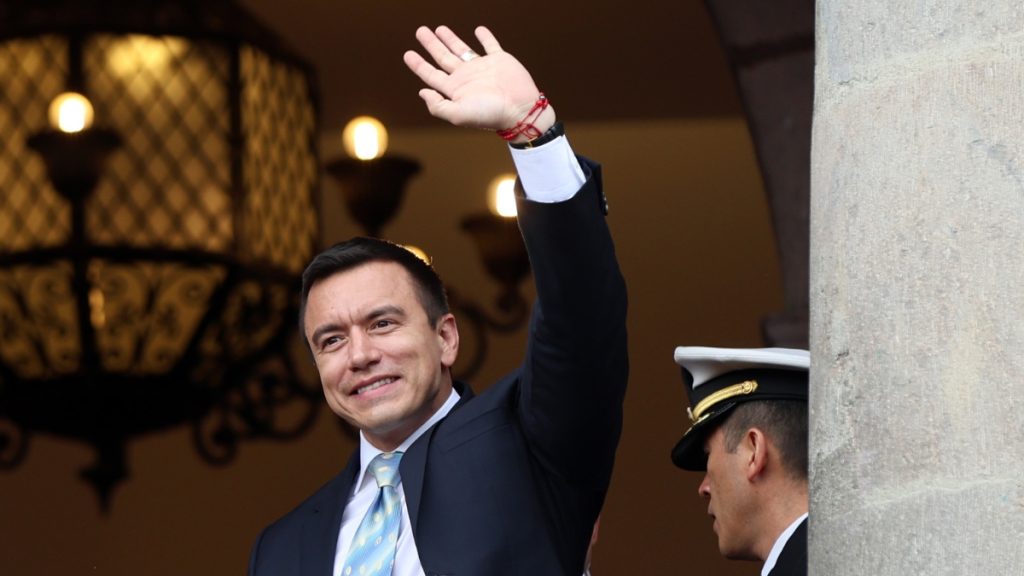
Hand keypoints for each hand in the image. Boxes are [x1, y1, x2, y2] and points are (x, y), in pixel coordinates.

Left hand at [403, 26, 554, 137]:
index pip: (431, 75)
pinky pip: (490, 45)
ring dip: (450, 39)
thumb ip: (438, 106)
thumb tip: (422, 91)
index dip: (418, 65)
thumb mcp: (459, 114)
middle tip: (420, 31)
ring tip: (439, 29)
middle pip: (443, 58)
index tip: (408, 53)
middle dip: (431, 44)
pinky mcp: (499, 60)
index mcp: (455, 90)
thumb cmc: (490, 115)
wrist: (520, 110)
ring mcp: (483, 68)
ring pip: (462, 49)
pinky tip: (479, 31)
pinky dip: (485, 37)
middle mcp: (466, 78)